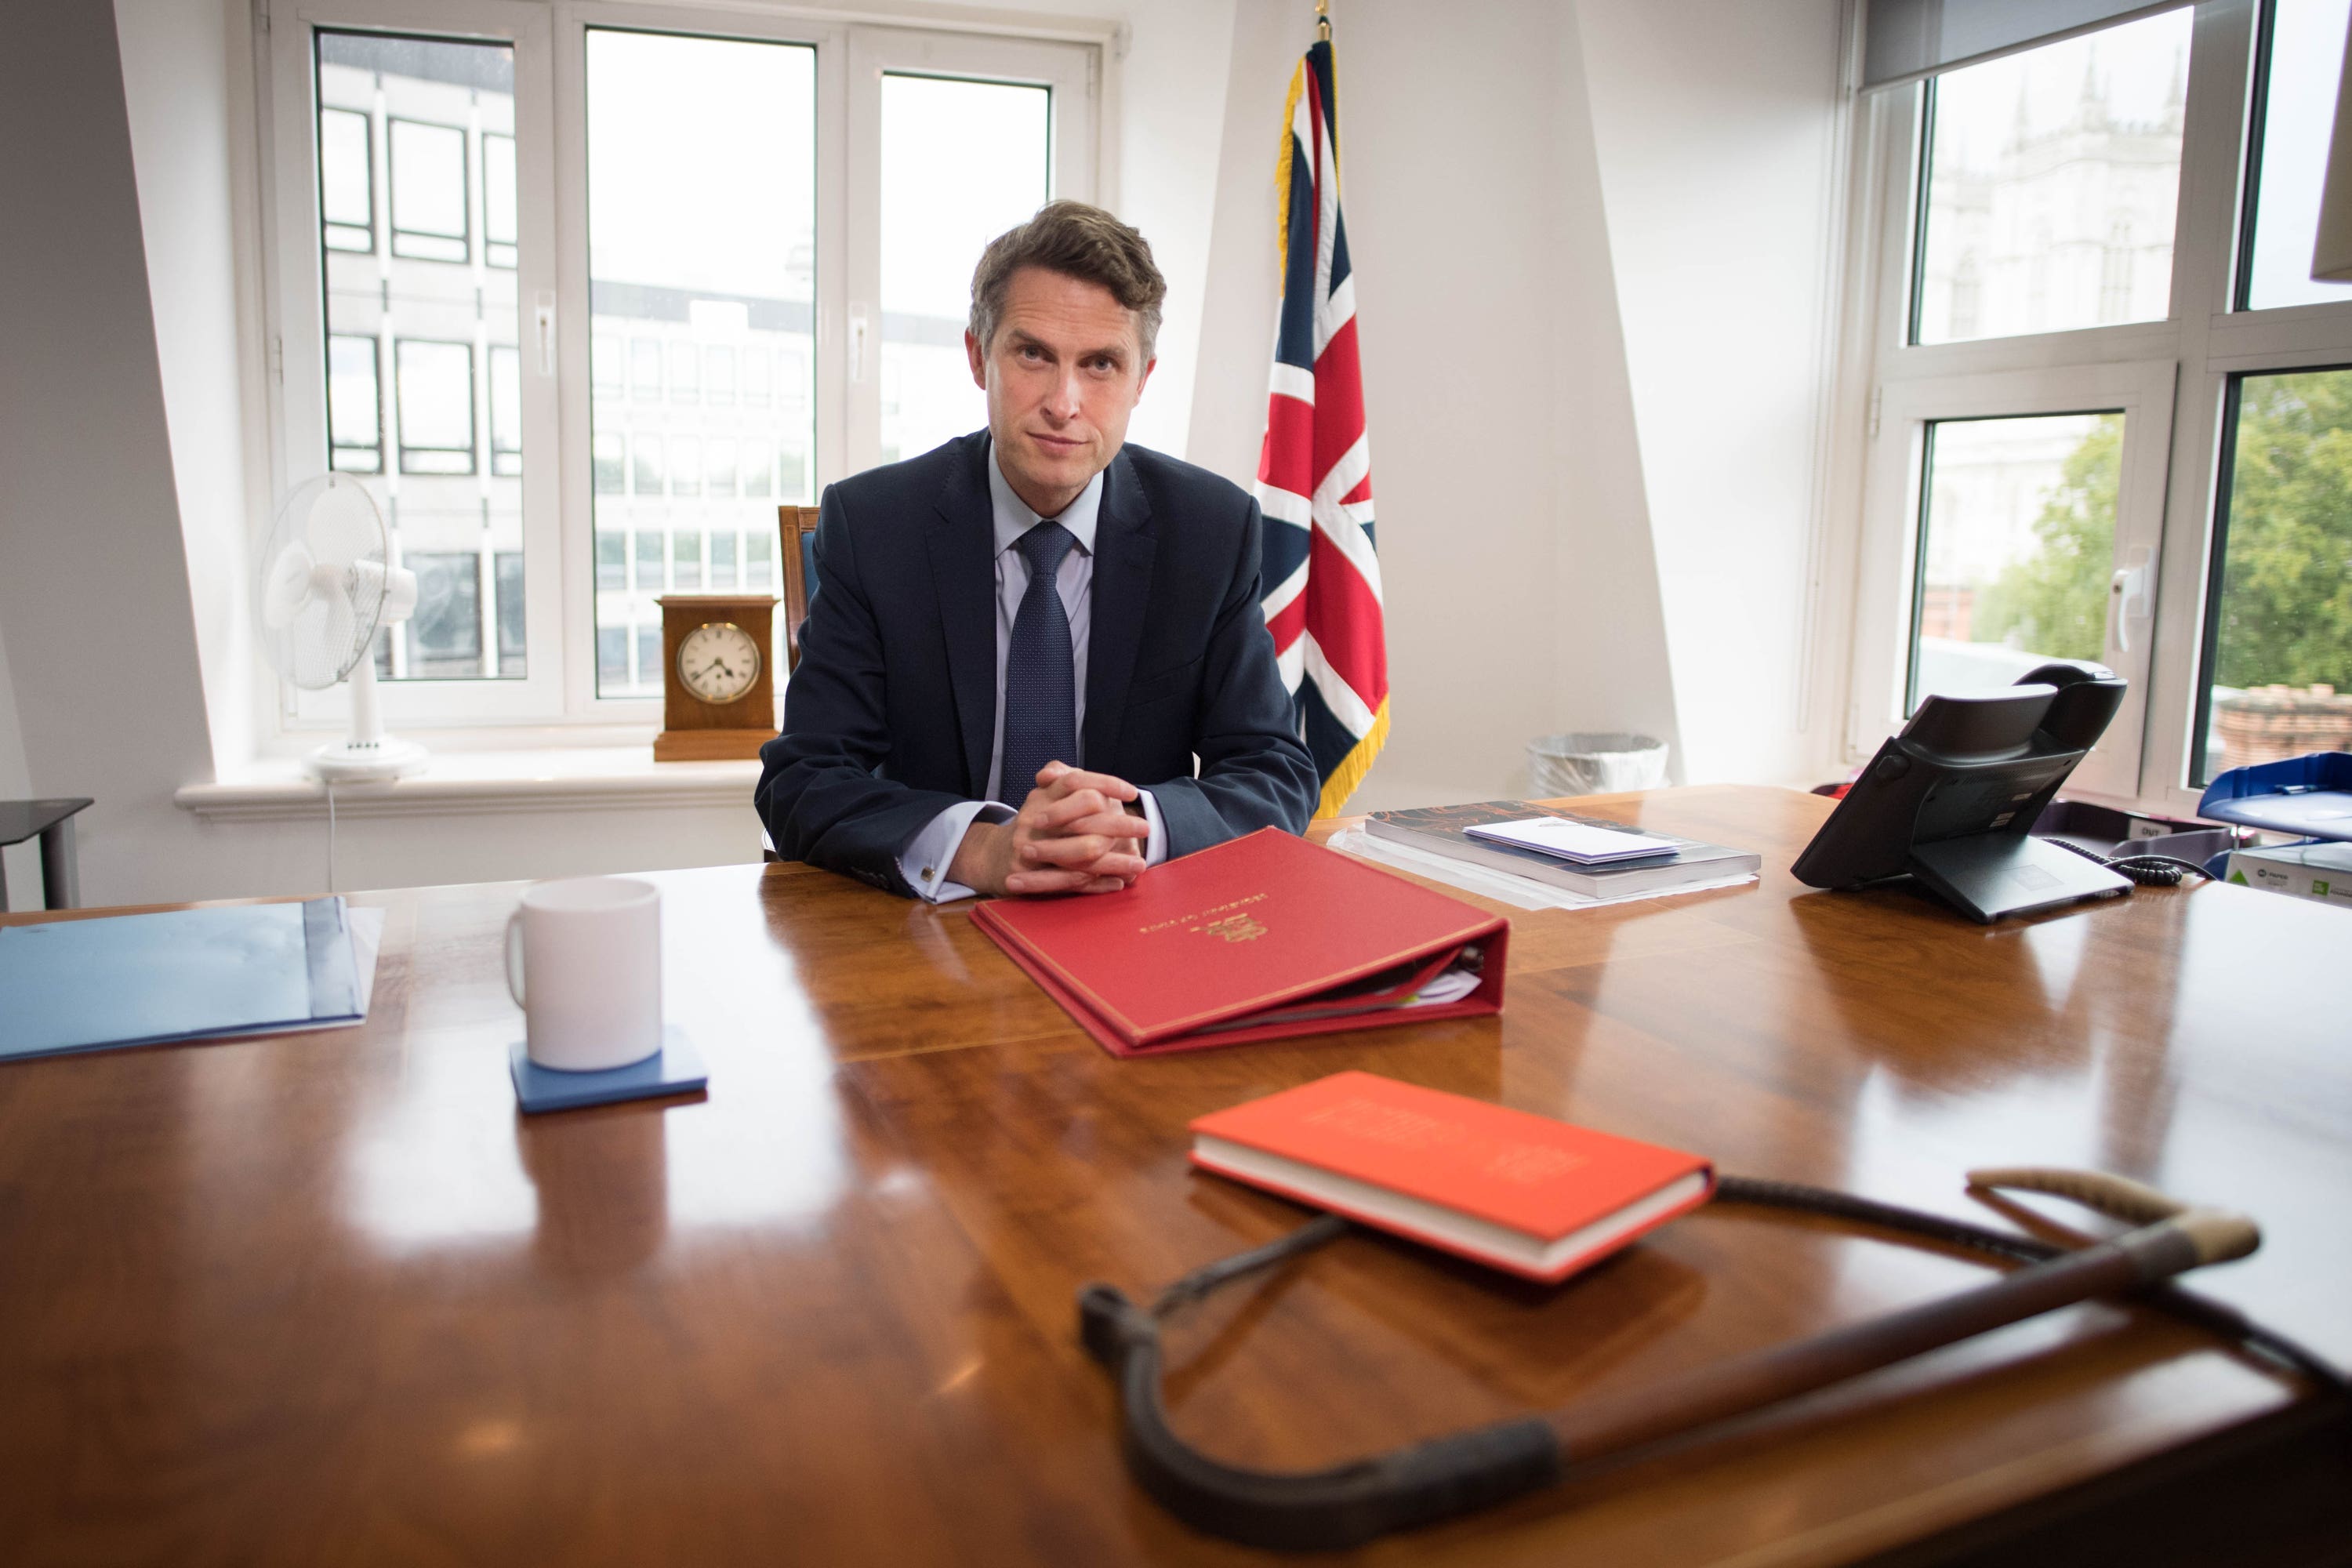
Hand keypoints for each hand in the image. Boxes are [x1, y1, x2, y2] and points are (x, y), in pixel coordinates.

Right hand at [949, 761, 1151, 895]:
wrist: (993, 857)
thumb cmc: (1032, 826)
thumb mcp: (1043, 798)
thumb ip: (1060, 781)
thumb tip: (1073, 775)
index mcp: (1041, 796)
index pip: (1075, 781)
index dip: (1106, 783)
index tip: (1132, 793)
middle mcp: (1034, 819)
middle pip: (1084, 819)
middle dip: (1120, 825)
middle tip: (1145, 828)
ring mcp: (1030, 849)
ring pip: (1082, 854)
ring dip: (1115, 860)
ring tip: (1140, 864)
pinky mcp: (1028, 877)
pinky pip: (1070, 881)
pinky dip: (1098, 884)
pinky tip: (1118, 882)